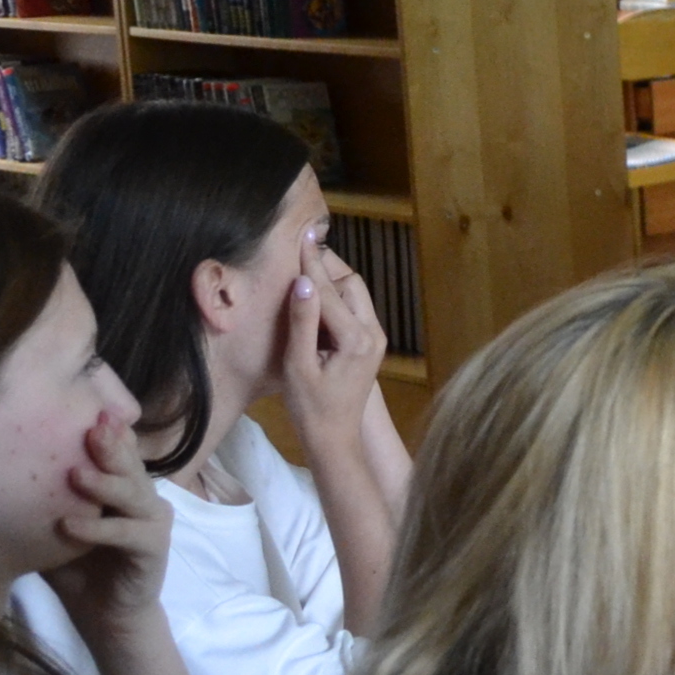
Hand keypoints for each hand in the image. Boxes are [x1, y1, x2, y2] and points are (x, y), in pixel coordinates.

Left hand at [38, 411, 171, 638]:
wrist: (106, 614)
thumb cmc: (77, 566)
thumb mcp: (55, 524)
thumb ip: (44, 499)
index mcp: (121, 485)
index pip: (117, 449)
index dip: (104, 429)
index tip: (79, 407)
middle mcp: (142, 496)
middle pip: (130, 463)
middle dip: (110, 445)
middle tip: (89, 426)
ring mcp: (151, 520)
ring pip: (134, 492)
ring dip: (105, 483)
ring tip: (75, 474)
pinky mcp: (153, 548)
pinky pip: (126, 533)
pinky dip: (98, 529)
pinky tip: (69, 526)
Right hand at [277, 241, 386, 450]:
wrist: (334, 438)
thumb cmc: (310, 407)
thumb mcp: (298, 365)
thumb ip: (301, 322)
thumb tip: (302, 282)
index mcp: (357, 339)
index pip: (329, 291)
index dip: (311, 263)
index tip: (301, 236)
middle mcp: (374, 333)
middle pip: (351, 284)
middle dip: (326, 268)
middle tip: (300, 251)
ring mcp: (376, 338)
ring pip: (354, 295)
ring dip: (331, 282)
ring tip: (303, 271)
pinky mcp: (370, 343)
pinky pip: (354, 309)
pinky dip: (335, 298)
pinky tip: (314, 297)